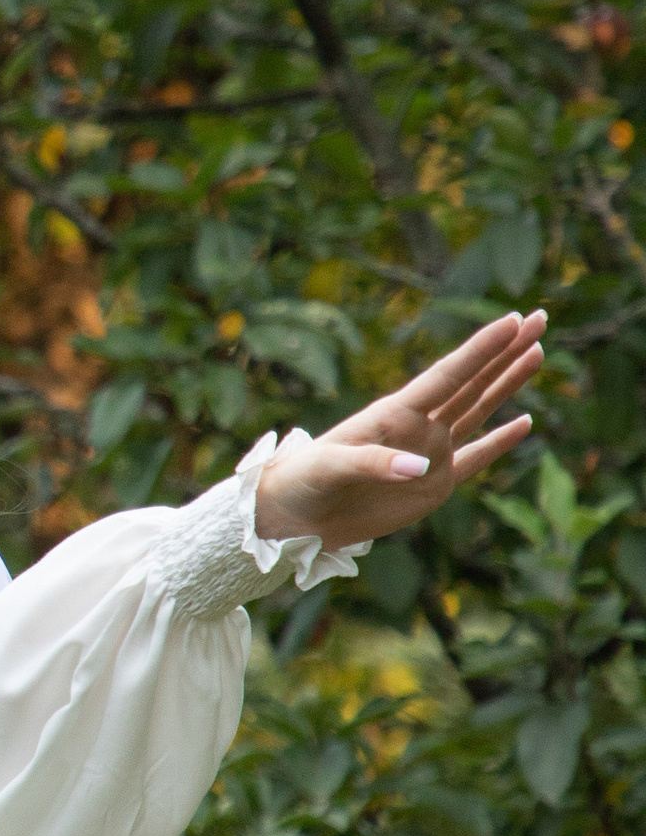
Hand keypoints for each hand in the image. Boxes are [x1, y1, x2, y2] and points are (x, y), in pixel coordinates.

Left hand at [251, 308, 544, 554]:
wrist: (295, 517)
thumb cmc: (303, 481)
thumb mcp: (330, 468)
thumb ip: (372, 463)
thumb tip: (420, 468)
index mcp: (394, 413)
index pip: (448, 375)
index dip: (482, 349)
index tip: (512, 320)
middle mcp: (418, 427)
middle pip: (472, 382)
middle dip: (506, 351)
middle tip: (540, 318)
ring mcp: (430, 454)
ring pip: (479, 410)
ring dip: (507, 382)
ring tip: (537, 351)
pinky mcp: (434, 486)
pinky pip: (476, 457)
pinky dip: (500, 441)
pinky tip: (524, 421)